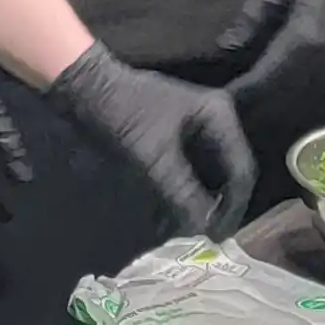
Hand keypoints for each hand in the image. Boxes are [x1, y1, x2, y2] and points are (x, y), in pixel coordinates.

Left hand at [47, 46, 255, 234]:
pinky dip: (184, 192)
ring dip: (201, 202)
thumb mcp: (153, 156)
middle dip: (218, 206)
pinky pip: (189, 170)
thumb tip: (204, 230)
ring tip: (192, 232)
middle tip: (208, 239)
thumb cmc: (122, 114)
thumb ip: (182, 193)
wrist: (83, 85)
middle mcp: (214, 120)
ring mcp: (194, 128)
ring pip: (209, 173)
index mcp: (218, 116)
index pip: (241, 169)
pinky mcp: (175, 137)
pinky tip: (174, 216)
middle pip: (229, 172)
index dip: (233, 206)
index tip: (220, 237)